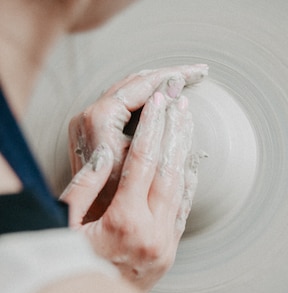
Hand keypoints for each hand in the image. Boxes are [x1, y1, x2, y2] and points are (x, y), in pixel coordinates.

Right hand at [60, 65, 206, 289]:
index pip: (143, 162)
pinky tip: (192, 162)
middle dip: (175, 132)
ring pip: (181, 188)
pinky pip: (184, 211)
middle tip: (181, 104)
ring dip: (185, 152)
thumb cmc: (71, 264)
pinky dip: (189, 183)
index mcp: (123, 221)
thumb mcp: (66, 225)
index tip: (160, 103)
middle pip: (169, 170)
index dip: (152, 128)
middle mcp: (151, 232)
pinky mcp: (170, 253)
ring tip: (188, 124)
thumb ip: (86, 187)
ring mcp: (165, 245)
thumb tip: (106, 152)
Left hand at [67, 64, 206, 219]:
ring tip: (185, 80)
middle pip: (136, 82)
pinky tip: (165, 99)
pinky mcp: (92, 129)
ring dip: (158, 83)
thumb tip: (172, 91)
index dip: (173, 76)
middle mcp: (90, 113)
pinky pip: (124, 102)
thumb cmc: (110, 198)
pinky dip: (147, 97)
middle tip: (198, 72)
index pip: (143, 84)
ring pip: (130, 90)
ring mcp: (89, 120)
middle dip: (169, 74)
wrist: (85, 220)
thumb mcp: (138, 162)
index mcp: (100, 117)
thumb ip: (154, 127)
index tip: (197, 73)